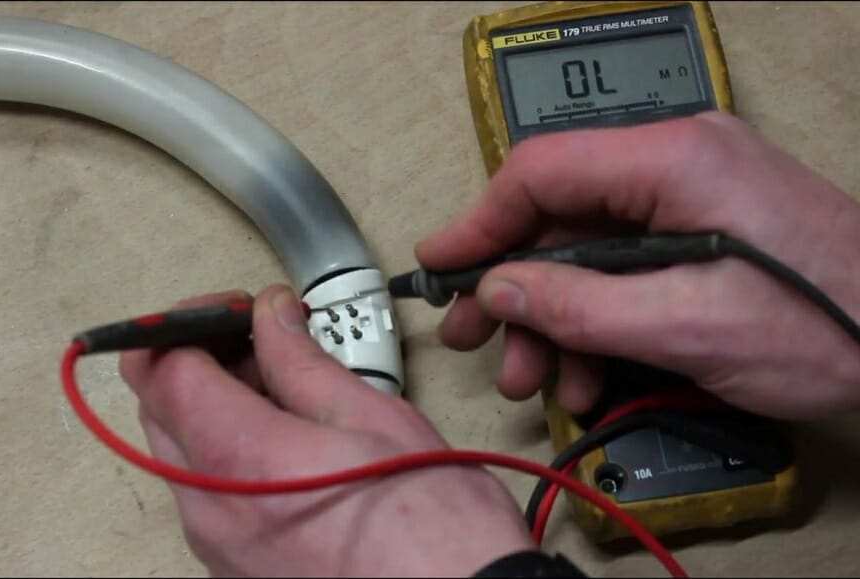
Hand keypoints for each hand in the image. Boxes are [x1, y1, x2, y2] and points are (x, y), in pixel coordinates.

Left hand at [119, 286, 532, 576]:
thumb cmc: (434, 531)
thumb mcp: (374, 418)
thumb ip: (302, 361)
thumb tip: (270, 317)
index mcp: (239, 459)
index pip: (162, 370)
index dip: (186, 323)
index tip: (231, 309)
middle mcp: (212, 510)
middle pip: (160, 409)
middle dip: (200, 359)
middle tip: (260, 337)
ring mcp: (219, 547)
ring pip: (181, 451)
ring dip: (216, 405)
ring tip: (285, 386)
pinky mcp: (236, 567)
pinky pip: (208, 493)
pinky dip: (229, 451)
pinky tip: (287, 438)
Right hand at [417, 111, 859, 419]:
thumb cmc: (832, 324)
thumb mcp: (686, 326)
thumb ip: (579, 305)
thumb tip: (500, 288)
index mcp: (674, 161)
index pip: (542, 171)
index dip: (479, 222)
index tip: (440, 263)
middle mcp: (679, 165)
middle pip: (558, 216)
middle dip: (513, 285)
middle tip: (473, 333)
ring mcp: (693, 197)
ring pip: (587, 251)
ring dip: (553, 317)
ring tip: (533, 375)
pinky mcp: (703, 232)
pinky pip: (625, 267)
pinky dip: (597, 320)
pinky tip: (586, 373)